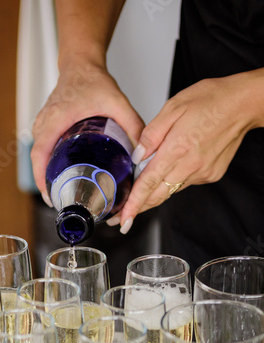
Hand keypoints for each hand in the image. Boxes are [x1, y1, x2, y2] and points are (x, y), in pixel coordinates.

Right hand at [31, 61, 143, 200]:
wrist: (81, 64)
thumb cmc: (92, 80)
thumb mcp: (117, 101)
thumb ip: (133, 124)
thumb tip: (141, 153)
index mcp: (55, 120)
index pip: (40, 155)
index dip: (42, 179)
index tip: (52, 197)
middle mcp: (44, 124)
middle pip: (39, 161)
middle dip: (48, 184)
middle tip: (64, 202)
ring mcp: (42, 124)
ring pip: (40, 156)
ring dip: (48, 175)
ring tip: (64, 193)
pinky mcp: (45, 126)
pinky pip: (43, 149)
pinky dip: (49, 164)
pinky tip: (62, 174)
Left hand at [117, 69, 263, 232]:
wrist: (243, 104)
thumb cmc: (211, 100)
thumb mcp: (173, 107)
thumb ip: (151, 135)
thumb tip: (137, 156)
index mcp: (177, 149)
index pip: (148, 184)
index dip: (133, 204)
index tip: (123, 219)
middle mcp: (190, 166)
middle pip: (158, 195)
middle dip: (138, 208)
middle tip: (122, 218)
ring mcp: (202, 173)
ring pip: (171, 189)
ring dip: (155, 193)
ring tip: (140, 192)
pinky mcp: (211, 175)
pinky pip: (185, 182)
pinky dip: (174, 179)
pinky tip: (173, 168)